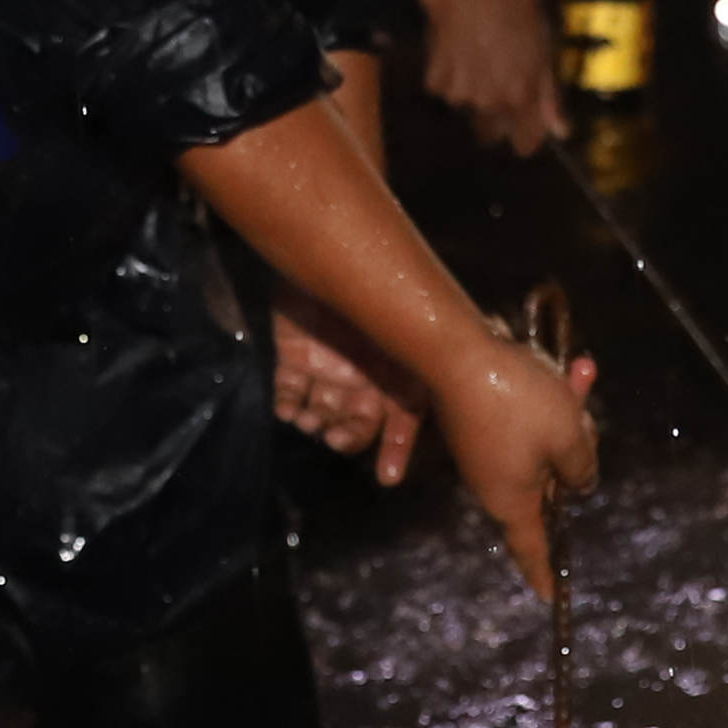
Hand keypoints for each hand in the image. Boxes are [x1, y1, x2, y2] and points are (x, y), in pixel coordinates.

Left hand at [270, 298, 427, 483]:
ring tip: (309, 421)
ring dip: (315, 423)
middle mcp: (363, 375)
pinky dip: (286, 405)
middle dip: (348, 436)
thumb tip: (442, 406)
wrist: (322, 249)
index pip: (403, 420)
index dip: (397, 448)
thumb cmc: (374, 289)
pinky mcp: (293, 357)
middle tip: (335, 439)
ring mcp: (327, 368)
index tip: (387, 477)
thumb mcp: (406, 328)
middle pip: (357, 421)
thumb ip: (416, 367)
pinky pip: (287, 392)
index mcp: (396, 370)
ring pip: (321, 412)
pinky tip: (287, 410)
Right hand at [404, 0, 565, 155]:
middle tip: (500, 87)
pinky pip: (446, 91)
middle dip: (498, 120)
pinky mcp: (434, 80)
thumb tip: (561, 132)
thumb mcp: (545, 46)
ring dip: (475, 95)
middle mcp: (488, 103)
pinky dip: (452, 79)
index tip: (528, 124)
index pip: (524, 143)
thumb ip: (551, 94)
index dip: (528, 136)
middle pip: (491, 134)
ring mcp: (458, 93)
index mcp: (520, 97)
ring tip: (480, 62)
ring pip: (469, 110)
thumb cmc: (517, 8)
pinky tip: (459, 53)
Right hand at [432, 326, 602, 601]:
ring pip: (542, 442)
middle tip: (586, 407)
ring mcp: (482, 451)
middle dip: (577, 445)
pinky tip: (562, 366)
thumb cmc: (519, 404)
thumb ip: (583, 469)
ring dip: (565, 411)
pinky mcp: (477, 421)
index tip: (552, 596)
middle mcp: (493, 482)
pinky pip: (523, 420)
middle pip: (550, 480)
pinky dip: (544, 398)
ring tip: (580, 371)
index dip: (544, 572)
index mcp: (514, 500)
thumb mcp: (569, 437)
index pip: (533, 547)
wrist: (458, 352)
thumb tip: (579, 484)